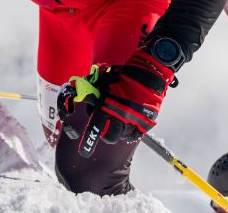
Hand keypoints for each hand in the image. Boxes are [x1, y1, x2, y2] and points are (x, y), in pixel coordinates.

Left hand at [57, 49, 174, 157]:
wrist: (147, 74)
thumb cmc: (123, 76)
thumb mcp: (103, 82)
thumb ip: (93, 93)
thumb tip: (80, 97)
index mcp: (107, 107)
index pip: (94, 129)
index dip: (88, 143)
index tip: (84, 152)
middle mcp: (119, 117)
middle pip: (108, 138)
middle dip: (105, 136)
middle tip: (104, 130)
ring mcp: (133, 121)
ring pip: (121, 137)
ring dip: (118, 133)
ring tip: (118, 124)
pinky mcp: (145, 122)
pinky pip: (135, 135)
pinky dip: (131, 133)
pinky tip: (129, 125)